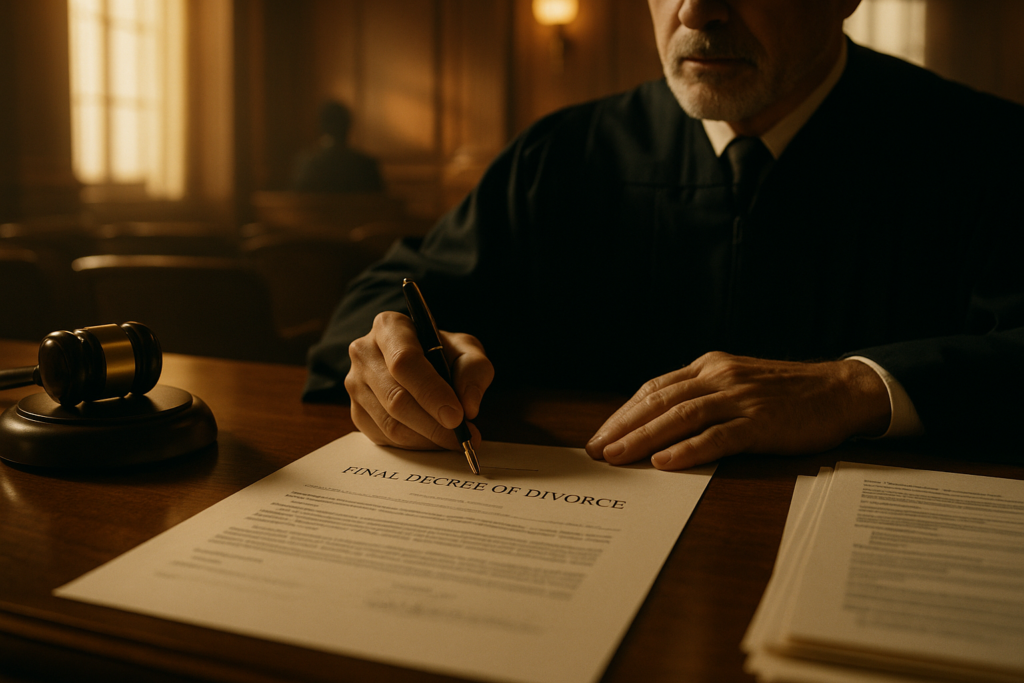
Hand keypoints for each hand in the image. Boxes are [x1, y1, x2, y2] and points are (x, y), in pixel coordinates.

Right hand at [345, 311, 494, 449]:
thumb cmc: (444, 352)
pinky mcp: (356, 411)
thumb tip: (468, 407)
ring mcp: (355, 384)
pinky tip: (434, 439)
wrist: (424, 362)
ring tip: (454, 440)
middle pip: (396, 397)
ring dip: (427, 438)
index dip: (431, 392)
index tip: (457, 416)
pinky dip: (415, 445)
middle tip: (462, 437)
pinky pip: (384, 437)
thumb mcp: (467, 350)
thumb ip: (474, 371)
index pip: (404, 362)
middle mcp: (364, 352)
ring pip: (390, 423)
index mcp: (389, 327)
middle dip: (433, 424)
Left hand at [585, 352, 889, 469]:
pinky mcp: (761, 423)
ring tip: (619, 456)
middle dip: (623, 426)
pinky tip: (665, 462)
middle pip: (660, 401)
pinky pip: (718, 437)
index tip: (602, 433)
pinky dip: (689, 449)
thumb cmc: (787, 393)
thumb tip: (660, 420)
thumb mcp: (737, 382)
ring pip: (681, 417)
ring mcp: (740, 399)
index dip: (625, 412)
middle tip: (597, 449)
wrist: (841, 391)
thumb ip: (703, 394)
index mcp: (710, 366)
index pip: (655, 389)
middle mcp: (720, 377)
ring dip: (644, 437)